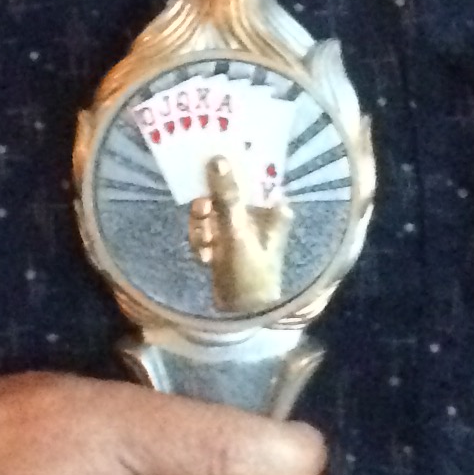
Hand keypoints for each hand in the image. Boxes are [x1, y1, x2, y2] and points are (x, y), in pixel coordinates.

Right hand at [186, 153, 293, 311]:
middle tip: (202, 214)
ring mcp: (239, 228)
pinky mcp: (223, 243)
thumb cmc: (250, 273)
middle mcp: (258, 213)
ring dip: (202, 227)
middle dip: (208, 207)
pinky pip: (204, 229)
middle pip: (224, 191)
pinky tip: (204, 257)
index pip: (252, 172)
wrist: (243, 316)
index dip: (230, 166)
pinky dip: (201, 241)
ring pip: (210, 211)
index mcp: (272, 206)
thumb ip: (227, 196)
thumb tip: (218, 158)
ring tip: (205, 246)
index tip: (209, 158)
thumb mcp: (238, 232)